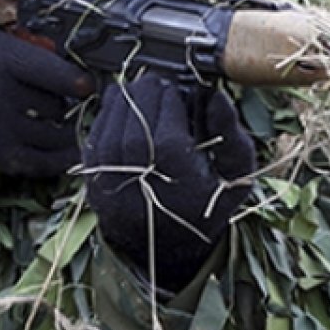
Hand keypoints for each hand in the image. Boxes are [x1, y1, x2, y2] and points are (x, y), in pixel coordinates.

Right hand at [0, 31, 93, 177]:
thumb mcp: (9, 48)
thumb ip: (43, 59)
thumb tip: (85, 83)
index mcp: (2, 61)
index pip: (49, 73)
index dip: (75, 82)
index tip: (90, 87)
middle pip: (55, 107)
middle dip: (68, 107)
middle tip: (67, 103)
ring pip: (54, 136)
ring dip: (66, 132)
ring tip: (66, 124)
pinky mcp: (1, 155)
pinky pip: (43, 163)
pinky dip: (61, 159)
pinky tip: (70, 151)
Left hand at [83, 73, 254, 289]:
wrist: (168, 247)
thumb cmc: (208, 205)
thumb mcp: (235, 177)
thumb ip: (232, 136)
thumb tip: (214, 95)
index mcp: (180, 192)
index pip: (167, 138)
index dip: (170, 105)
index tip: (177, 89)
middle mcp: (141, 193)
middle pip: (134, 131)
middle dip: (145, 97)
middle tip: (157, 81)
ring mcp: (112, 192)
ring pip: (109, 133)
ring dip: (124, 101)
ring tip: (140, 88)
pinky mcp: (93, 187)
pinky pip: (93, 142)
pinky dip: (104, 116)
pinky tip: (119, 103)